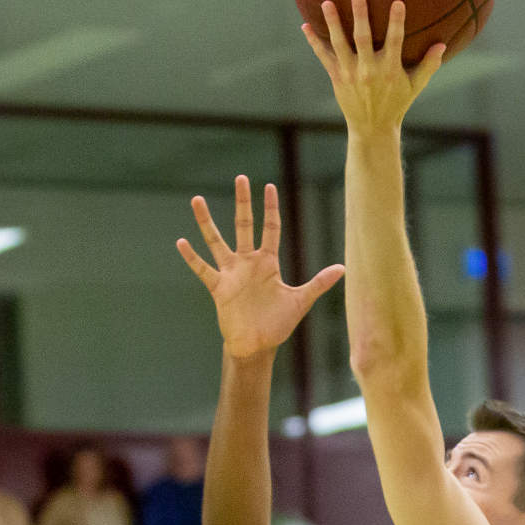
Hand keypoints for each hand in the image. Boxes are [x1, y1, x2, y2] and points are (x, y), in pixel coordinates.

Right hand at [177, 176, 344, 359]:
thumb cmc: (278, 324)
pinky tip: (181, 242)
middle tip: (241, 178)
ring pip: (216, 241)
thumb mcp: (300, 301)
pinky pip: (203, 269)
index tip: (268, 187)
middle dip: (243, 202)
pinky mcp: (219, 288)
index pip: (270, 228)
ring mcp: (231, 273)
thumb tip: (343, 268)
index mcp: (268, 262)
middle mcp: (248, 263)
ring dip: (206, 222)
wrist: (257, 346)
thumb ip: (318, 283)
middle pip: (244, 225)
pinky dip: (192, 257)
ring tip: (197, 200)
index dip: (270, 209)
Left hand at [301, 0, 445, 132]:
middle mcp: (369, 70)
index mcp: (390, 69)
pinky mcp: (336, 77)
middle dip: (360, 16)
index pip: (395, 41)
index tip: (397, 2)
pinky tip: (305, 26)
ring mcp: (350, 73)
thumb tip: (442, 44)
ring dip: (333, 23)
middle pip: (363, 38)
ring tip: (327, 3)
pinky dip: (314, 42)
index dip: (396, 22)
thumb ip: (429, 65)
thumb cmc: (396, 103)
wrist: (372, 127)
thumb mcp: (416, 86)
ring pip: (340, 44)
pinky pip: (323, 56)